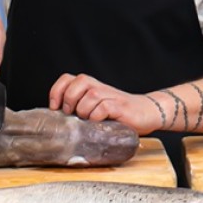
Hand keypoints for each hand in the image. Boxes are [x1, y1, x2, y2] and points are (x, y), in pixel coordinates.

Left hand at [47, 73, 163, 133]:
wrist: (146, 112)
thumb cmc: (117, 115)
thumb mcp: (95, 109)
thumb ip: (80, 109)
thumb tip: (57, 121)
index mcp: (90, 86)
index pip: (67, 79)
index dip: (57, 91)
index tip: (55, 107)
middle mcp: (99, 87)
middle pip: (78, 83)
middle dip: (70, 100)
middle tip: (73, 115)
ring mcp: (111, 95)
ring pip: (90, 95)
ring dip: (84, 110)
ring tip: (87, 120)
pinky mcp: (121, 106)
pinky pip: (104, 107)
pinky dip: (97, 116)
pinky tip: (99, 123)